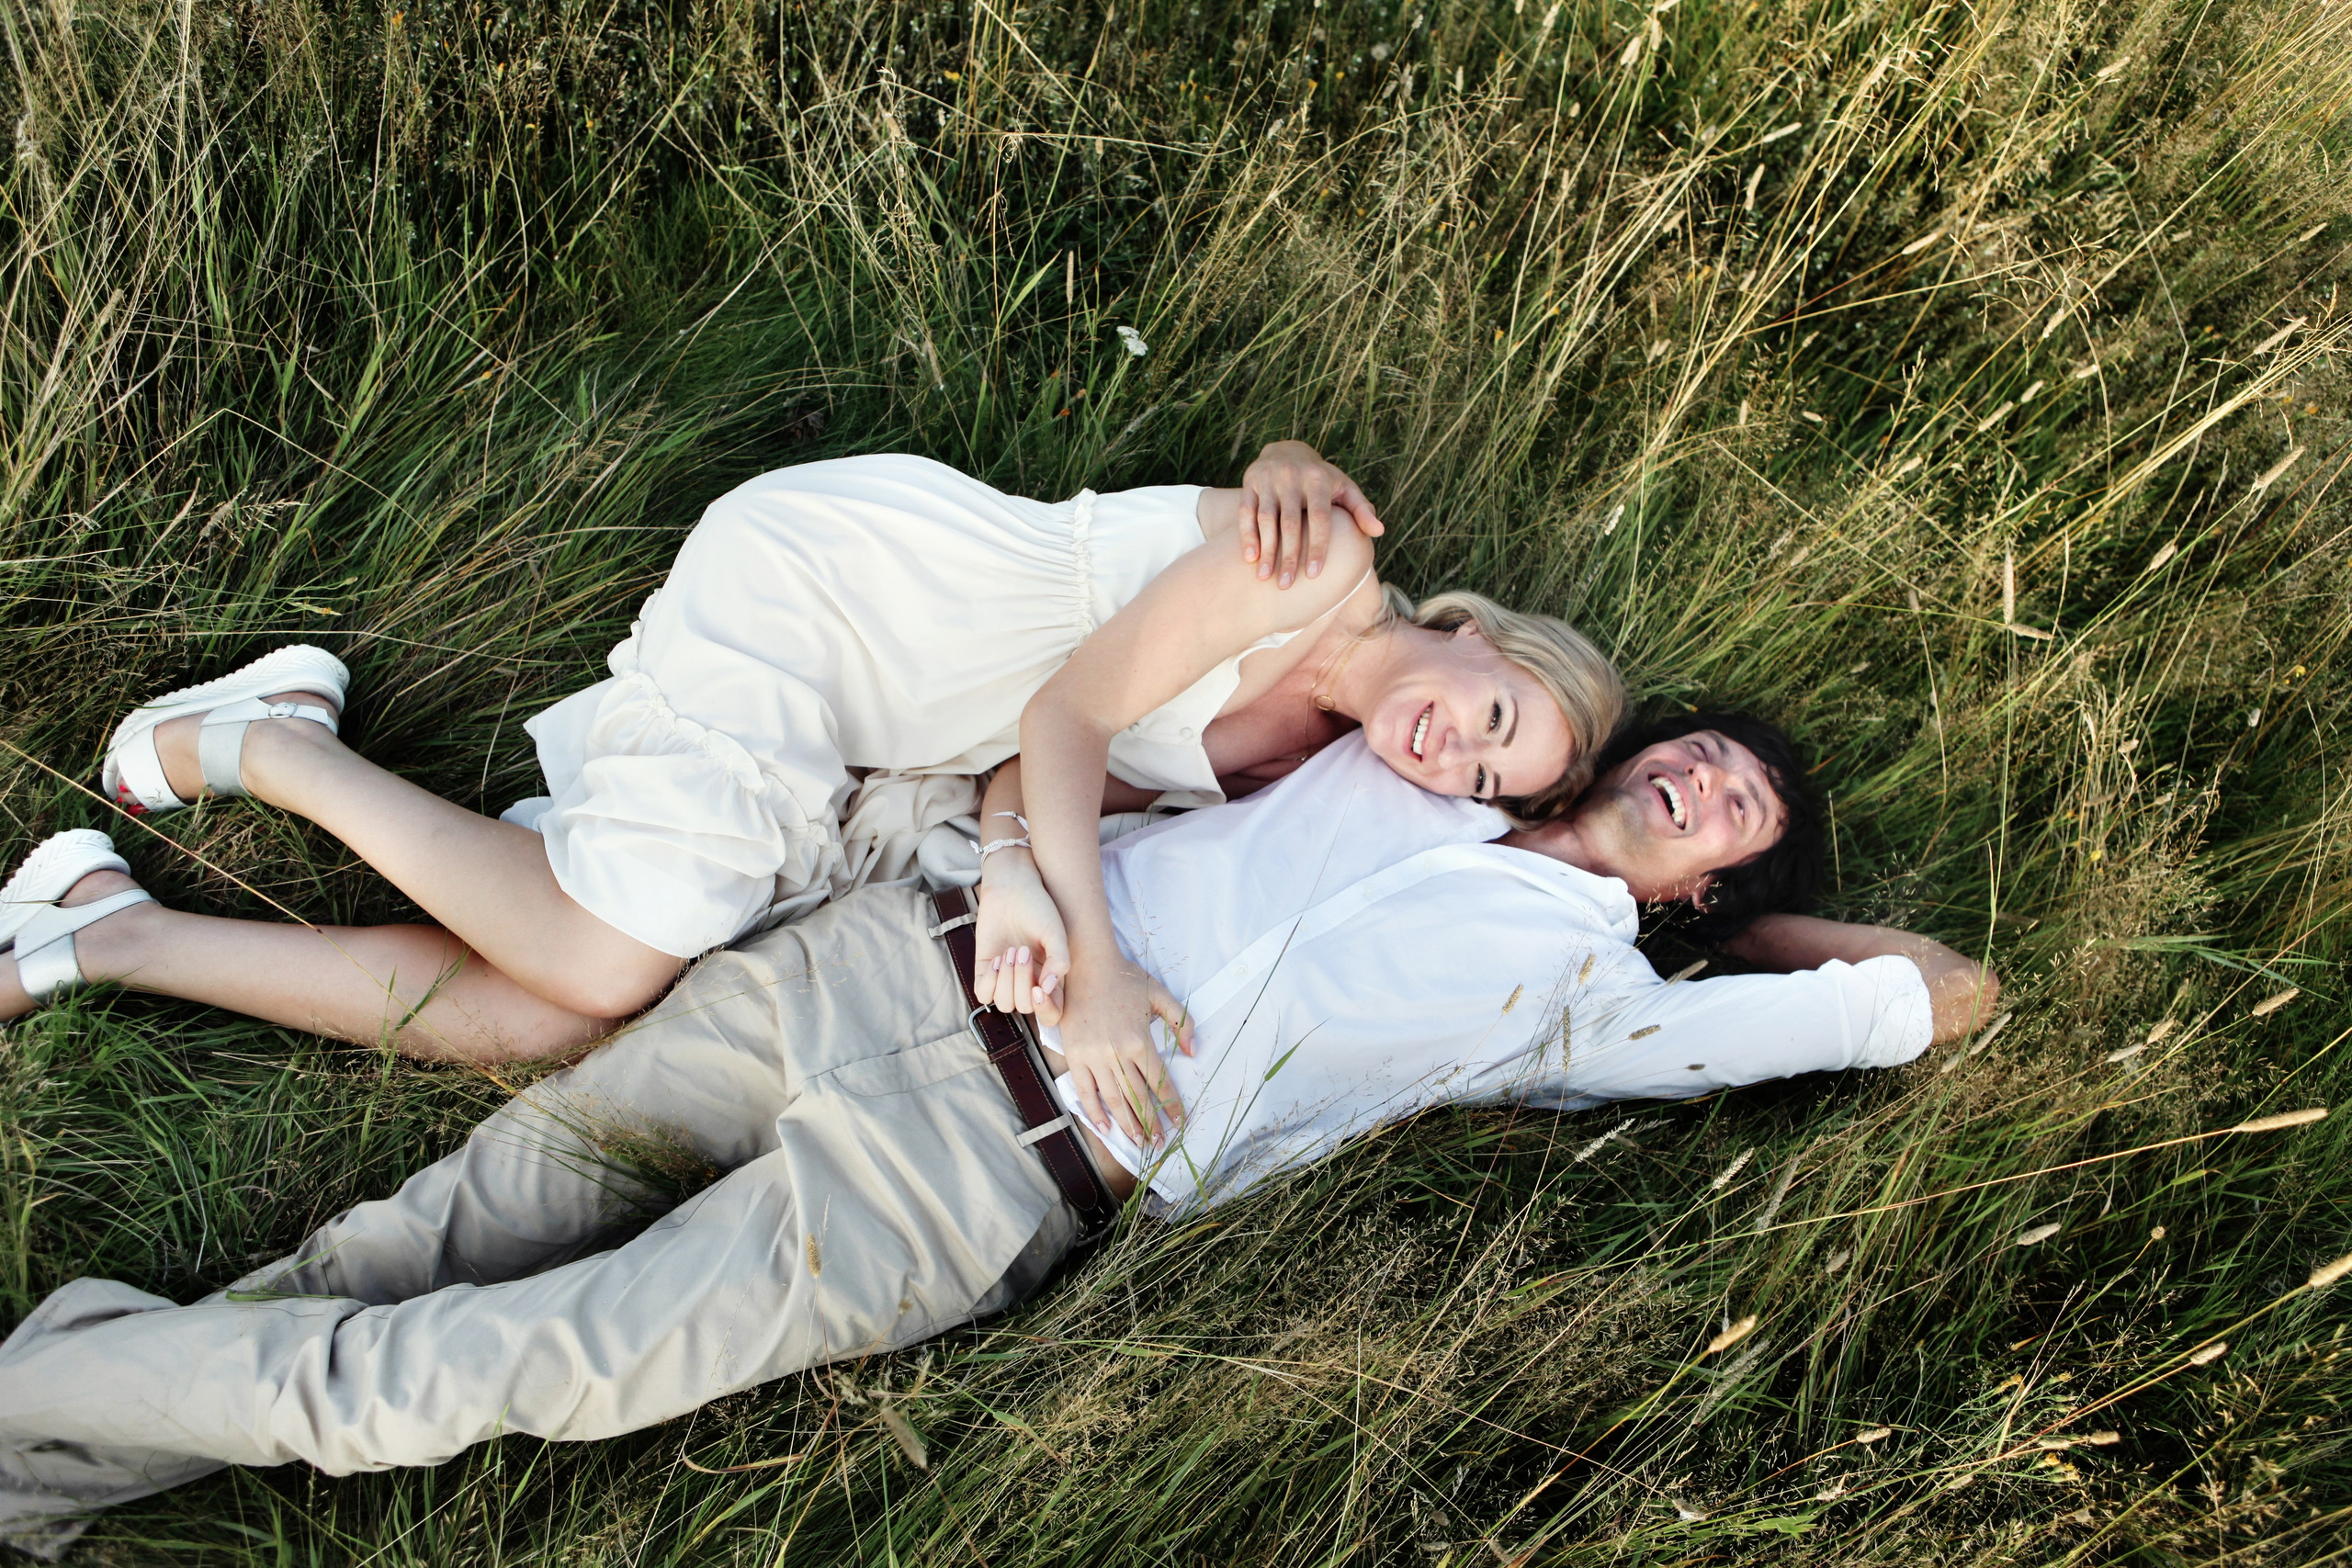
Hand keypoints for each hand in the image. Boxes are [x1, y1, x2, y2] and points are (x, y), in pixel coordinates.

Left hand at [973, 858, 1069, 1014]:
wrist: (1011, 888)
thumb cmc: (1038, 908)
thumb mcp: (1056, 934)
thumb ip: (1058, 962)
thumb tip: (1047, 988)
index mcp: (1049, 979)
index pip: (1051, 1014)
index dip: (1046, 1010)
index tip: (1039, 989)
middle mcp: (1028, 983)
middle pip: (1024, 1008)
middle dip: (1022, 981)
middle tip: (1022, 950)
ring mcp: (1005, 978)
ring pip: (1003, 1004)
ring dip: (1006, 979)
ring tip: (1010, 951)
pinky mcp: (985, 970)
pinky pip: (983, 994)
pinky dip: (989, 980)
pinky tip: (996, 958)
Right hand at [1053, 959, 1195, 1143]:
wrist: (1085, 963)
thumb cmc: (1124, 978)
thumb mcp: (1160, 994)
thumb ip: (1182, 1023)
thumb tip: (1193, 1053)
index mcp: (1140, 1040)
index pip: (1160, 1081)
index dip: (1171, 1104)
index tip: (1179, 1121)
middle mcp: (1117, 1052)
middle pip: (1137, 1097)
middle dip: (1151, 1123)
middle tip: (1159, 1144)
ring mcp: (1093, 1055)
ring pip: (1113, 1098)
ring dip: (1127, 1124)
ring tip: (1138, 1142)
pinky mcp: (1075, 1055)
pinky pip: (1085, 1089)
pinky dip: (1094, 1111)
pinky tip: (1105, 1127)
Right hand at [1237, 440, 1384, 587]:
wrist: (1287, 451)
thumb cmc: (1322, 479)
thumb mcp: (1344, 488)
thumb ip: (1361, 509)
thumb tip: (1379, 531)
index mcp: (1318, 479)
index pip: (1319, 517)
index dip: (1318, 546)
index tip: (1314, 574)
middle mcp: (1292, 477)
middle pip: (1290, 522)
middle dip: (1288, 556)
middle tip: (1286, 585)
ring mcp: (1268, 479)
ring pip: (1265, 519)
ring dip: (1266, 550)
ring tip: (1265, 578)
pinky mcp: (1250, 483)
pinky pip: (1246, 512)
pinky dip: (1247, 535)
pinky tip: (1250, 559)